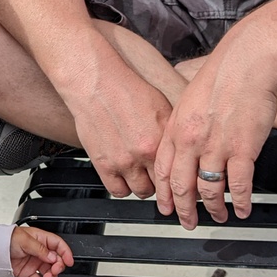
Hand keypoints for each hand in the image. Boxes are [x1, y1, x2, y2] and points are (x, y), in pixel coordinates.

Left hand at [10, 226, 73, 276]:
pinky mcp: (28, 272)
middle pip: (56, 260)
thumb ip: (40, 249)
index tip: (69, 261)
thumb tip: (53, 257)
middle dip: (58, 267)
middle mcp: (40, 252)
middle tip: (54, 270)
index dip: (65, 253)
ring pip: (49, 272)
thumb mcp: (25, 240)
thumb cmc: (8, 239)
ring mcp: (34, 263)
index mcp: (41, 240)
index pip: (58, 245)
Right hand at [68, 70, 171, 199]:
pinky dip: (123, 187)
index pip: (177, 172)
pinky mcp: (103, 164)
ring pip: (140, 191)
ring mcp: (122, 161)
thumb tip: (180, 149)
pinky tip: (124, 176)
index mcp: (160, 139)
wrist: (96, 84)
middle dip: (162, 182)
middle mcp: (142, 153)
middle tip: (159, 174)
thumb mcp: (161, 107)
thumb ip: (170, 134)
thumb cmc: (126, 90)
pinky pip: (117, 191)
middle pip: (161, 186)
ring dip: (143, 185)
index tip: (176, 177)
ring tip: (141, 174)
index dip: (177, 175)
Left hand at [154, 54, 276, 229]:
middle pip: (182, 187)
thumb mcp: (188, 100)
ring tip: (219, 216)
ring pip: (209, 190)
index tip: (167, 207)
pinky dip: (241, 201)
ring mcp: (216, 147)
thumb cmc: (222, 76)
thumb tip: (181, 146)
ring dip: (214, 209)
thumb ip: (182, 127)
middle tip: (188, 222)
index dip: (164, 195)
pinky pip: (239, 185)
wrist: (248, 63)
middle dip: (184, 210)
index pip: (163, 171)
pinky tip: (243, 209)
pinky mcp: (242, 149)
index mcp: (176, 129)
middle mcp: (191, 141)